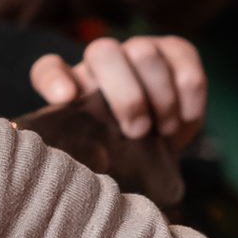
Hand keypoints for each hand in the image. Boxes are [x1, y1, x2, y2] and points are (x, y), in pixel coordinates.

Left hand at [25, 35, 209, 145]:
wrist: (163, 133)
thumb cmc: (123, 147)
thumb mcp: (105, 155)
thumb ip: (95, 160)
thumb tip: (106, 187)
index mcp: (74, 85)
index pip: (48, 70)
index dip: (53, 80)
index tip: (65, 98)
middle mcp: (103, 59)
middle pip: (104, 52)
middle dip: (125, 95)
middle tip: (137, 131)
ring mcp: (140, 49)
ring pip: (146, 54)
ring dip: (159, 98)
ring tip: (163, 130)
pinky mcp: (177, 51)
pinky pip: (186, 69)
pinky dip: (188, 101)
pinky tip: (182, 121)